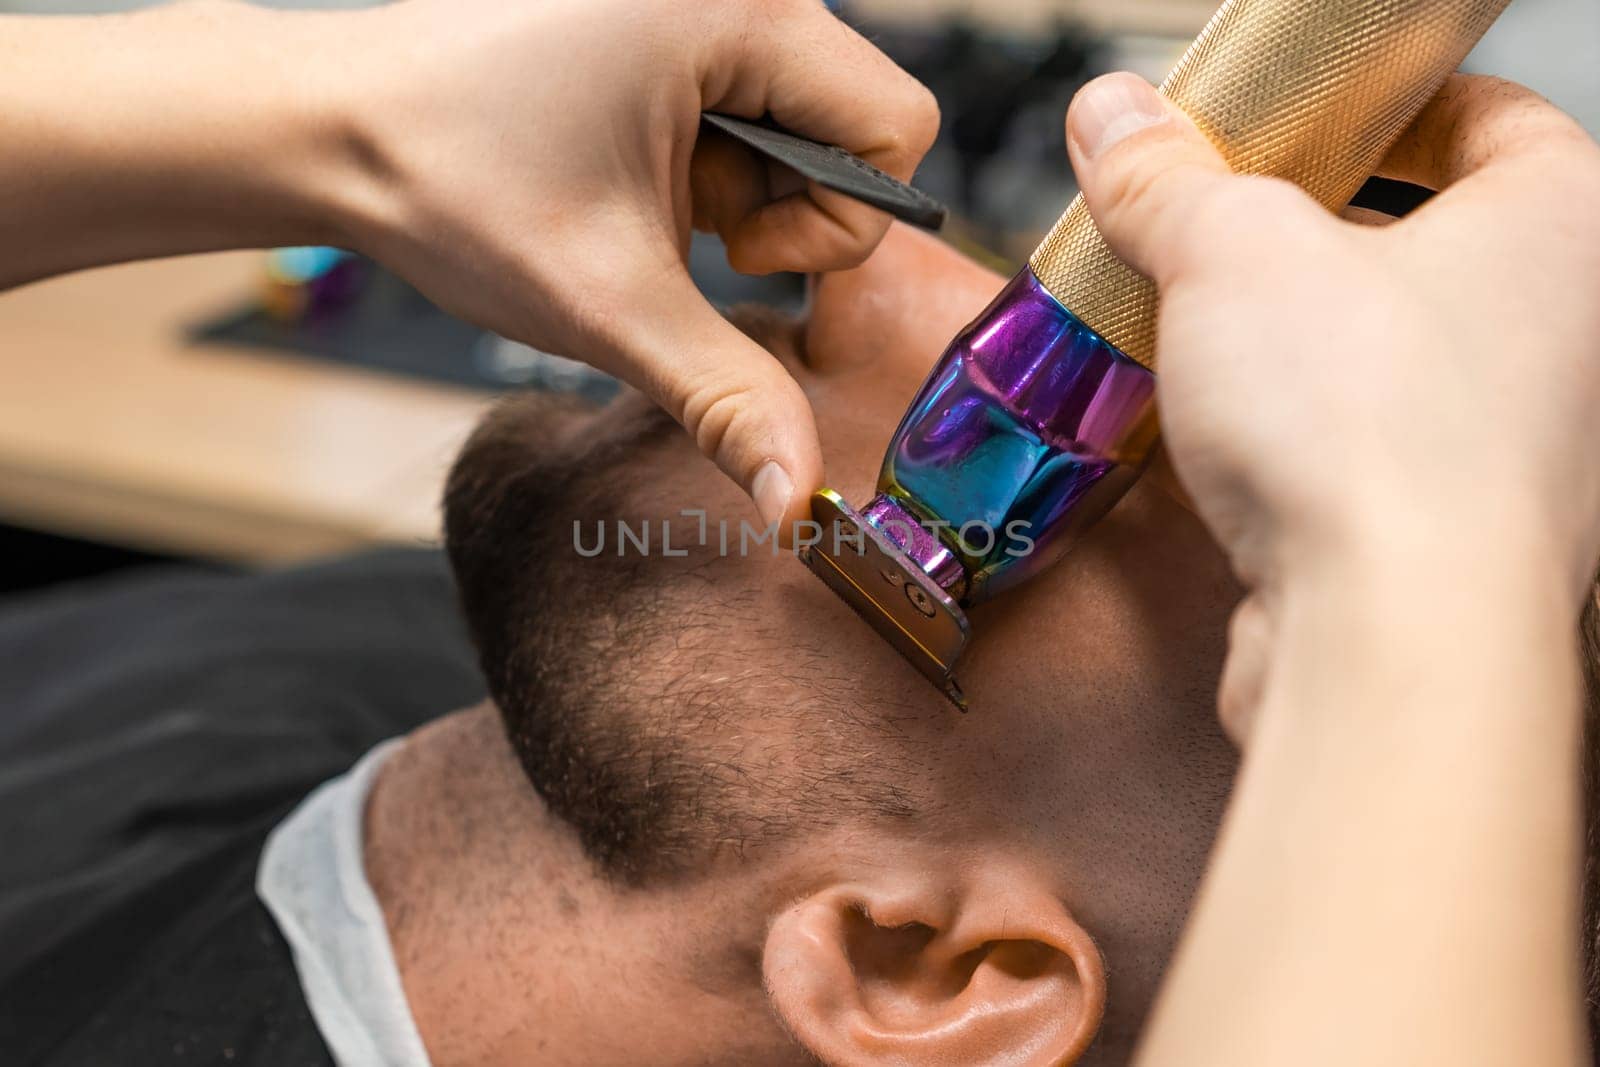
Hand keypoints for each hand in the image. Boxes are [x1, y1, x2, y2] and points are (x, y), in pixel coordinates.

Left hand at [330, 0, 938, 528]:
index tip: (730, 246)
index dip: (834, 220)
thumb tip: (799, 500)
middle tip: (686, 228)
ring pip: (799, 120)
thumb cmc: (443, 178)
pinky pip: (743, 104)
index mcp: (736, 8)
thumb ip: (730, 400)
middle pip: (854, 123)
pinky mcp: (659, 20)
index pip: (897, 123)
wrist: (322, 128)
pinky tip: (629, 178)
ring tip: (643, 201)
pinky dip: (705, 163)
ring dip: (739, 189)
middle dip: (784, 206)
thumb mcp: (612, 305)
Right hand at [1064, 72, 1599, 736]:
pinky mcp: (1459, 533)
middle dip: (1316, 232)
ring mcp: (1525, 446)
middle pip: (1432, 241)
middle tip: (1219, 225)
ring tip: (1203, 333)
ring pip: (1400, 356)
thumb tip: (1121, 126)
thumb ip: (1171, 178)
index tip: (1301, 119)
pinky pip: (1374, 450)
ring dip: (1305, 342)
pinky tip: (1226, 437)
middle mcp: (1568, 336)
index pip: (1486, 117)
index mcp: (1562, 226)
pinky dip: (1306, 434)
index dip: (1383, 108)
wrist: (1389, 636)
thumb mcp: (1232, 252)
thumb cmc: (1376, 440)